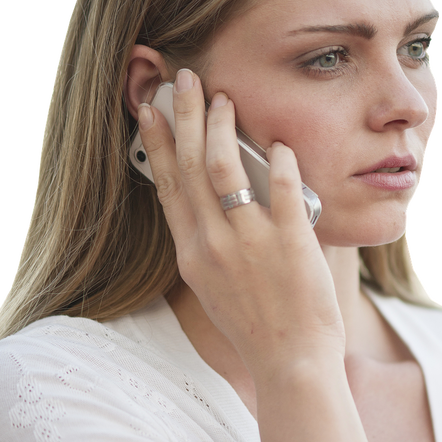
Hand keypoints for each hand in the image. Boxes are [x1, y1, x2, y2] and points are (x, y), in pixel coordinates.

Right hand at [137, 70, 344, 383]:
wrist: (291, 364)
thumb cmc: (258, 328)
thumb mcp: (215, 286)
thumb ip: (208, 244)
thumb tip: (209, 201)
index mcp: (191, 254)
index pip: (167, 185)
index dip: (157, 142)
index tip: (150, 108)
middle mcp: (213, 243)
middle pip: (189, 164)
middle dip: (183, 114)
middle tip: (186, 78)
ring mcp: (250, 241)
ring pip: (224, 166)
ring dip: (221, 126)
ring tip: (225, 99)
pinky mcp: (290, 242)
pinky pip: (284, 187)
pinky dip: (281, 159)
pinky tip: (280, 142)